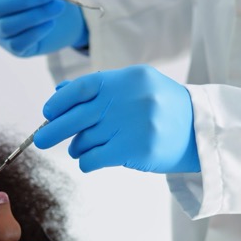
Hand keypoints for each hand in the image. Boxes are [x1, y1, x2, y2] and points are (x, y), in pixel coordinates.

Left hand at [37, 65, 197, 173]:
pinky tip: (90, 161)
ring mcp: (135, 124)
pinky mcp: (137, 149)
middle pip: (79, 116)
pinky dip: (87, 162)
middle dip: (54, 130)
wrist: (200, 131)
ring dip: (78, 147)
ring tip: (82, 148)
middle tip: (41, 140)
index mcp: (128, 78)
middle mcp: (131, 98)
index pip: (84, 87)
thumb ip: (99, 88)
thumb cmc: (161, 108)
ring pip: (86, 139)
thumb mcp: (135, 87)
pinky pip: (95, 158)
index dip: (60, 102)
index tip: (48, 113)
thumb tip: (59, 92)